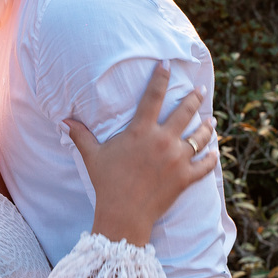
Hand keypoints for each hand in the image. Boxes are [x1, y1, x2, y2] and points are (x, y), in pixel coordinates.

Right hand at [65, 62, 217, 246]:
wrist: (124, 214)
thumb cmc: (107, 183)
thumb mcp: (93, 156)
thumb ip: (81, 135)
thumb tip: (63, 121)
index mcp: (141, 131)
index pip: (153, 96)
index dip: (160, 77)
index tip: (167, 64)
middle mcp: (163, 141)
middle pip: (185, 112)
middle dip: (194, 98)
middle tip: (201, 90)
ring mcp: (177, 159)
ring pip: (200, 137)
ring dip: (207, 127)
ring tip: (212, 121)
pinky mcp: (185, 178)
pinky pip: (205, 165)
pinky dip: (211, 158)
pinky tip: (215, 151)